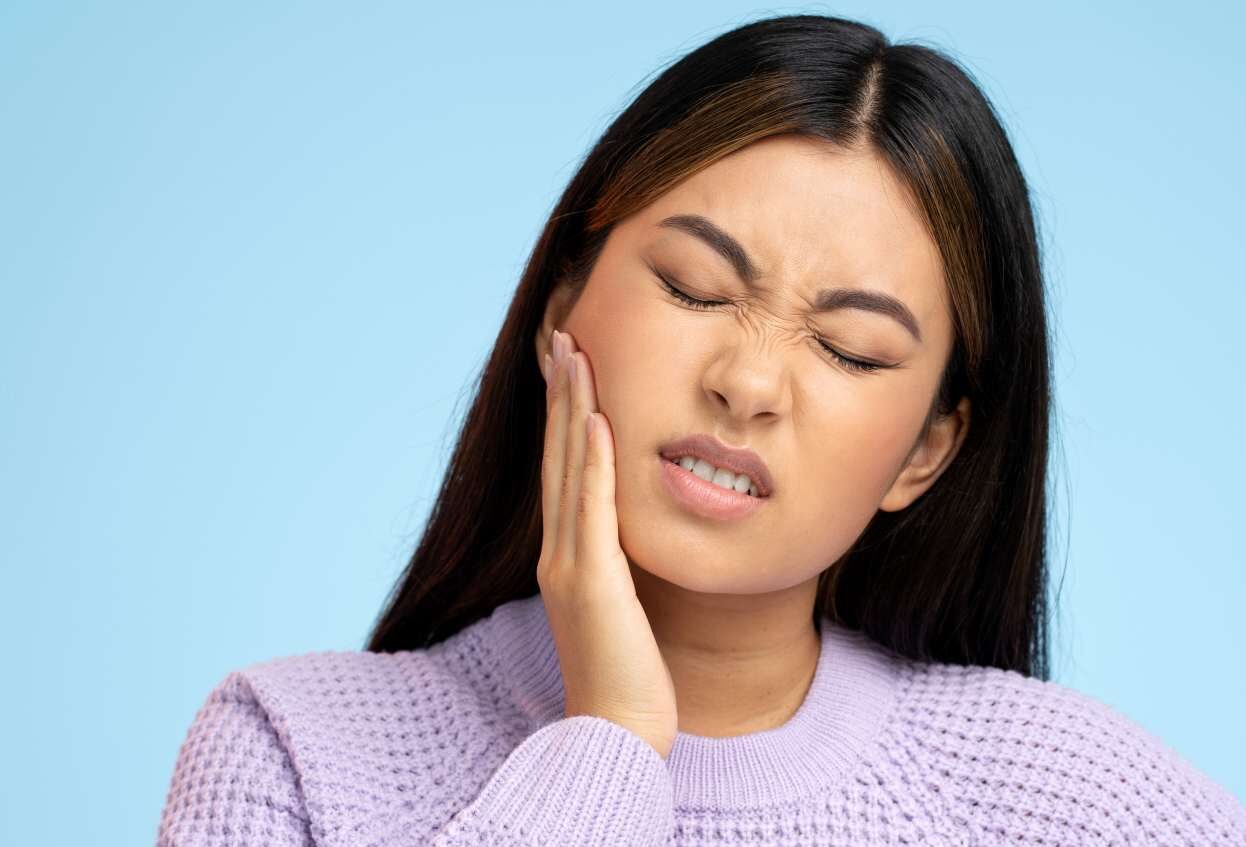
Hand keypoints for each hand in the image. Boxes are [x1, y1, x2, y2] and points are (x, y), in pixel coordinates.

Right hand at [537, 328, 678, 759]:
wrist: (616, 734)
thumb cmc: (629, 679)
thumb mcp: (626, 608)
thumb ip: (624, 568)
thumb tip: (640, 537)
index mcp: (567, 557)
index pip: (564, 470)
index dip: (564, 414)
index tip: (572, 366)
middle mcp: (559, 553)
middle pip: (557, 455)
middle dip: (560, 392)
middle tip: (564, 335)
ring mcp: (570, 566)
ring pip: (568, 468)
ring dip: (571, 406)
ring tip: (576, 352)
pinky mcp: (591, 583)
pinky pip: (592, 509)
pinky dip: (592, 460)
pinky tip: (596, 417)